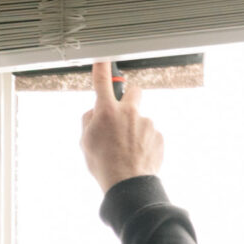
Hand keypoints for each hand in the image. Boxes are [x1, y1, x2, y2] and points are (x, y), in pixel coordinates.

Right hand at [79, 61, 163, 190]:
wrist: (128, 185)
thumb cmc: (104, 165)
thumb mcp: (85, 143)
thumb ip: (88, 122)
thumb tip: (94, 113)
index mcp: (107, 113)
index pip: (102, 82)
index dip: (102, 68)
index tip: (103, 59)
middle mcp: (128, 113)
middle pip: (134, 91)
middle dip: (129, 98)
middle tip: (122, 115)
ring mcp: (146, 123)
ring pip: (140, 119)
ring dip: (135, 129)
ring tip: (127, 151)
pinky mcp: (158, 136)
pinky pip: (150, 134)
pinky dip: (144, 143)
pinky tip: (136, 156)